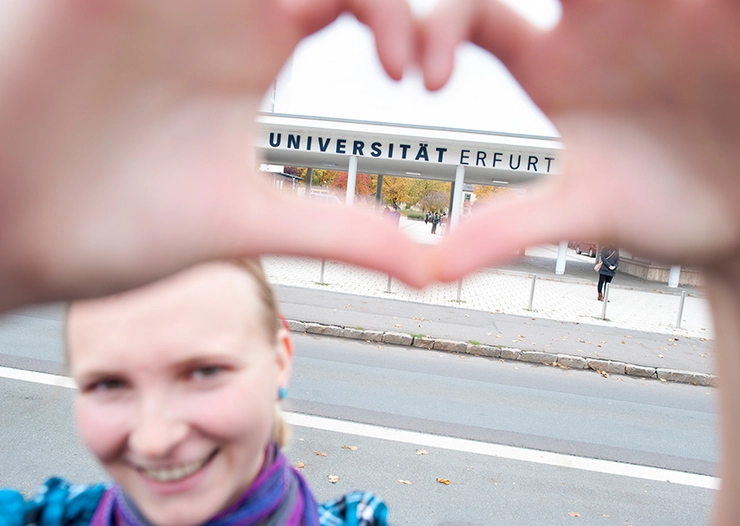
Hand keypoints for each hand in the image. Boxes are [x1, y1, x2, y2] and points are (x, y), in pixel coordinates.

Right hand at [0, 0, 426, 309]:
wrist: (11, 235)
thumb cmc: (117, 228)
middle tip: (400, 45)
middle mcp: (215, 5)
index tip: (416, 81)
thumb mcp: (246, 222)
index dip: (399, 20)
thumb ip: (338, 232)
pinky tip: (229, 1)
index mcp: (255, 49)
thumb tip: (425, 268)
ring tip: (300, 9)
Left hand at [420, 0, 739, 280]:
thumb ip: (511, 229)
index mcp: (551, 65)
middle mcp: (600, 23)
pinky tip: (709, 7)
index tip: (431, 86)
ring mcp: (667, 10)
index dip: (442, 30)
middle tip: (558, 5)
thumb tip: (432, 269)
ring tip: (654, 2)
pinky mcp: (730, 14)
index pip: (476, 15)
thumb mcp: (585, 213)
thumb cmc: (660, 209)